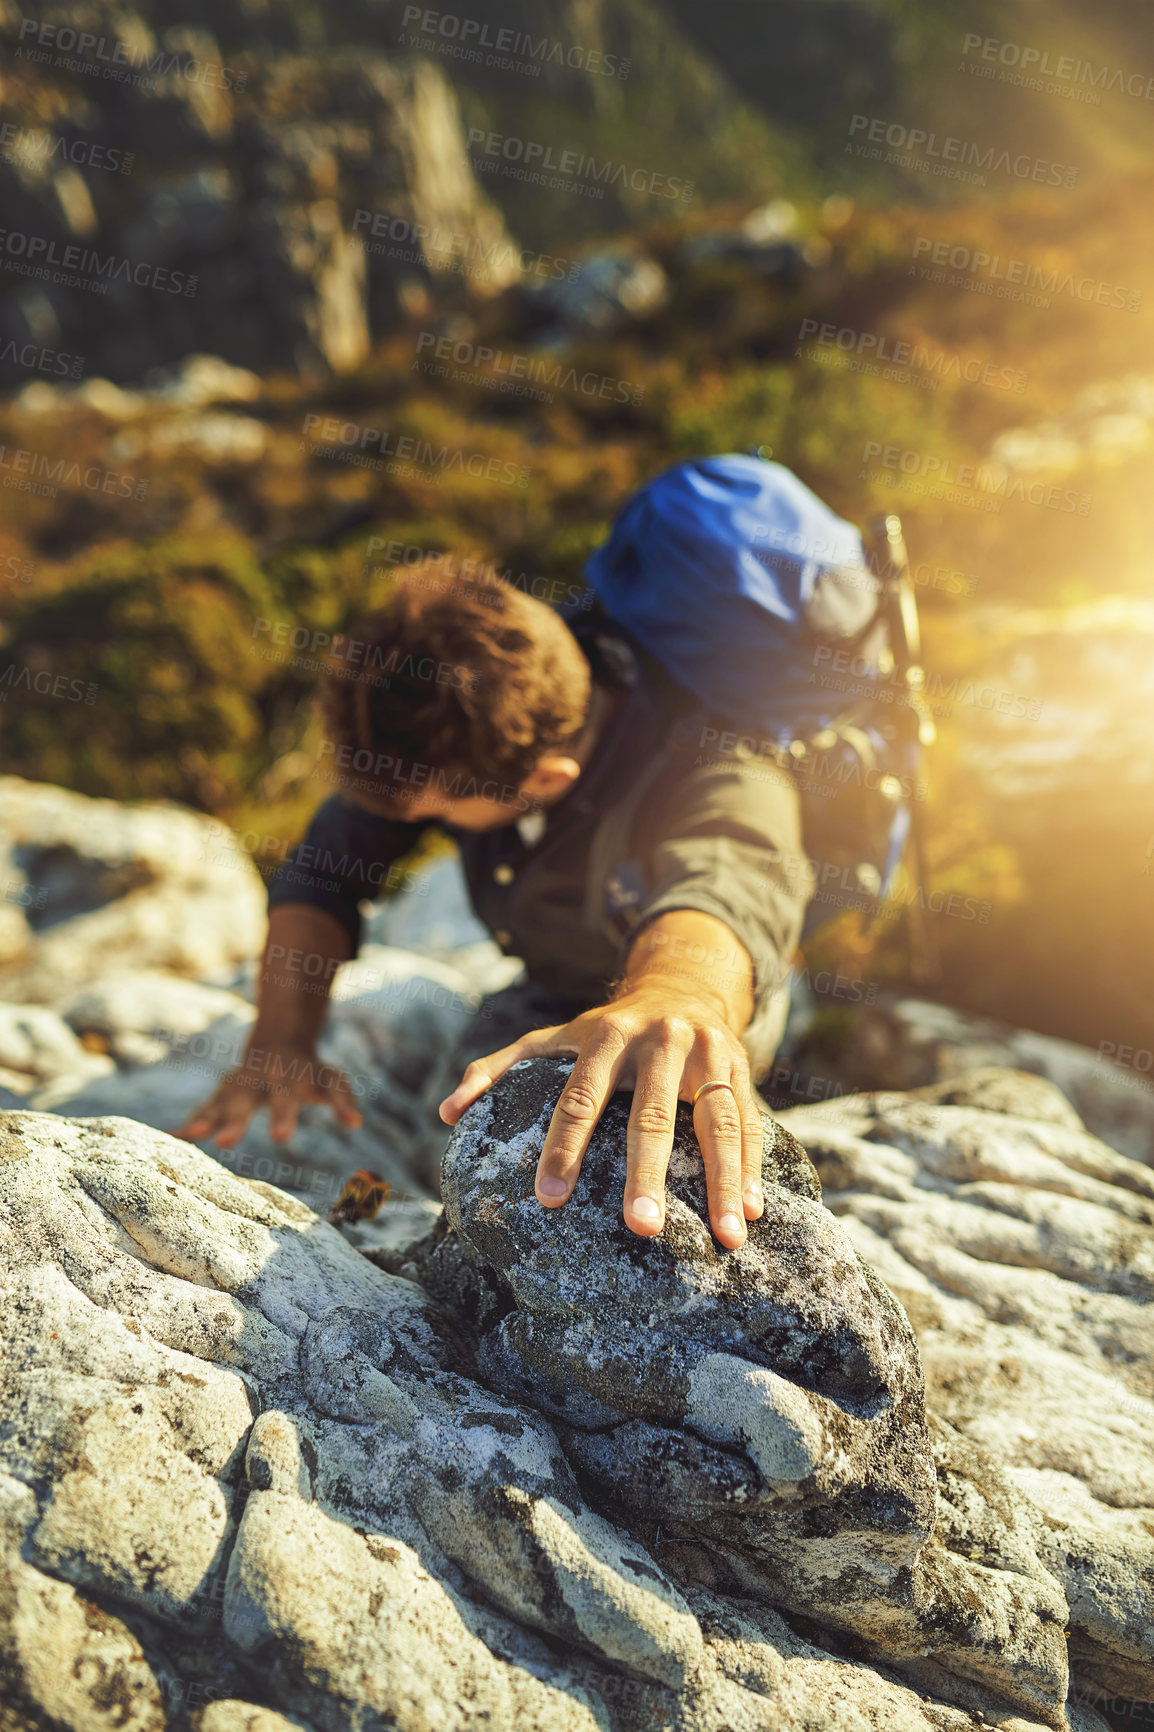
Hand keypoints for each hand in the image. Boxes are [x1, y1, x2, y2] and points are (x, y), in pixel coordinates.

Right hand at [173, 1040, 363, 1147]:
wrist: (280, 1041)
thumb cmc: (311, 1070)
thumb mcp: (331, 1079)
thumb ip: (343, 1100)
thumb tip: (356, 1123)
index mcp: (286, 1075)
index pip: (286, 1097)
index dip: (283, 1116)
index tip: (280, 1139)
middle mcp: (258, 1078)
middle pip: (247, 1100)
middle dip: (237, 1120)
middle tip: (227, 1143)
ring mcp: (238, 1084)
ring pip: (220, 1101)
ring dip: (207, 1118)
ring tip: (195, 1135)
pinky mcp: (223, 1093)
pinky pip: (205, 1108)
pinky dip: (191, 1121)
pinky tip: (174, 1138)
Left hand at [438, 983, 764, 1248]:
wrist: (682, 982)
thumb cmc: (607, 1029)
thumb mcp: (552, 1036)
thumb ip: (498, 1068)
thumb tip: (443, 1113)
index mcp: (604, 1038)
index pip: (579, 1098)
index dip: (563, 1148)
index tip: (549, 1199)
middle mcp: (659, 1042)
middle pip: (652, 1115)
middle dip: (647, 1173)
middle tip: (640, 1228)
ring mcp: (706, 1053)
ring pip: (717, 1121)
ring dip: (722, 1181)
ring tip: (725, 1238)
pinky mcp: (741, 1068)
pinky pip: (750, 1122)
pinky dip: (752, 1168)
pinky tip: (750, 1213)